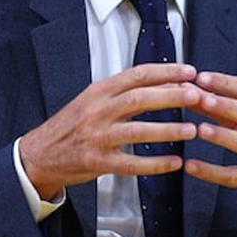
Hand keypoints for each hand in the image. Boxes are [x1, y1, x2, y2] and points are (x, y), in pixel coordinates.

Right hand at [19, 63, 199, 199]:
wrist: (39, 153)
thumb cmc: (70, 126)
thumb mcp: (91, 100)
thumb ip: (121, 92)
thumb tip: (161, 82)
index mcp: (98, 91)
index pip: (136, 75)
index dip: (166, 72)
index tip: (189, 71)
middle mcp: (97, 111)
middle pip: (139, 98)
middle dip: (171, 95)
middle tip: (196, 95)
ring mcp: (97, 137)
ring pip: (137, 130)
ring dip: (168, 129)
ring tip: (192, 130)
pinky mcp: (98, 162)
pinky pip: (131, 164)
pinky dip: (155, 164)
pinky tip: (174, 163)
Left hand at [184, 72, 236, 222]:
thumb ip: (216, 106)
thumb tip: (186, 90)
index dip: (225, 83)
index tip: (200, 77)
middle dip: (228, 105)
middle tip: (203, 99)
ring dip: (224, 136)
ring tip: (200, 129)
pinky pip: (234, 177)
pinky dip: (212, 172)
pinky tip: (191, 165)